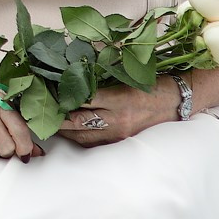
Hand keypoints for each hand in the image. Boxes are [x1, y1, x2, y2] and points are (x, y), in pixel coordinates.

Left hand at [57, 79, 174, 147]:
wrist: (178, 101)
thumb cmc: (152, 83)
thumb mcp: (127, 75)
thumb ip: (101, 77)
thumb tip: (73, 74)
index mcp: (119, 98)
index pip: (83, 99)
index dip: (62, 95)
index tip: (46, 90)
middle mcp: (118, 118)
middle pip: (78, 121)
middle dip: (56, 116)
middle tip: (39, 110)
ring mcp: (120, 133)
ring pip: (83, 136)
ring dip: (64, 130)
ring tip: (49, 121)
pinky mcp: (122, 141)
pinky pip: (94, 143)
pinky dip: (79, 138)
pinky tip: (68, 132)